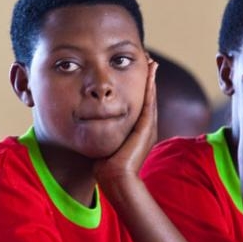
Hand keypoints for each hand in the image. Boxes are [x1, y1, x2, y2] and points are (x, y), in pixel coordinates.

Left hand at [93, 59, 157, 185]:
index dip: (141, 87)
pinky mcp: (146, 129)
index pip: (141, 104)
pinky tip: (149, 74)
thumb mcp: (106, 146)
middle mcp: (146, 128)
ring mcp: (148, 128)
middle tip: (150, 61)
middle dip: (149, 79)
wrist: (116, 181)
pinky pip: (149, 103)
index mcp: (138, 132)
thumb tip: (91, 126)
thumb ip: (104, 135)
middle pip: (148, 97)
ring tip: (152, 62)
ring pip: (150, 97)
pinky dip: (150, 88)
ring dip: (151, 79)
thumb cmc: (106, 167)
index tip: (140, 71)